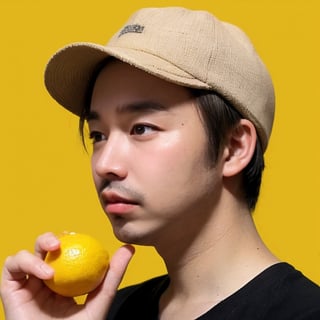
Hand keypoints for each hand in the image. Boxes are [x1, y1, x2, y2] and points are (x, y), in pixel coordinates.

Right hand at [0, 232, 134, 319]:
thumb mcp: (100, 300)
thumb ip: (113, 275)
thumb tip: (128, 248)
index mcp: (61, 281)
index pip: (61, 253)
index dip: (67, 240)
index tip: (77, 234)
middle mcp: (42, 281)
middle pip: (41, 249)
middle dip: (49, 238)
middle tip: (63, 239)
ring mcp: (26, 285)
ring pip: (25, 253)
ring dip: (39, 246)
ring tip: (55, 251)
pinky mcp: (10, 291)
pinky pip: (12, 266)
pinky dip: (28, 262)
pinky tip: (46, 273)